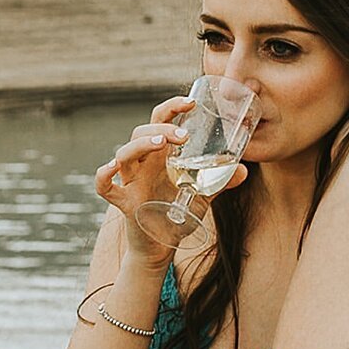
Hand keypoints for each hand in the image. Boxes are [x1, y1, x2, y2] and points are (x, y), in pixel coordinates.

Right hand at [96, 93, 247, 260]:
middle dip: (162, 127)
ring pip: (125, 153)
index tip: (191, 102)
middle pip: (141, 131)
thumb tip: (243, 170)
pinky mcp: (124, 201)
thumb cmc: (177, 216)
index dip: (172, 107)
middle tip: (184, 136)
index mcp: (161, 156)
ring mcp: (131, 181)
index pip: (160, 120)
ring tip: (161, 144)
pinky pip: (105, 186)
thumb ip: (219, 181)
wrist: (161, 247)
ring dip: (141, 144)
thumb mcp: (202, 196)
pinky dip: (104, 175)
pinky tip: (114, 167)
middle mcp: (144, 164)